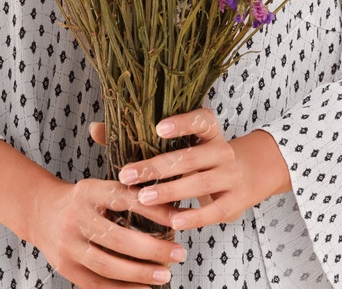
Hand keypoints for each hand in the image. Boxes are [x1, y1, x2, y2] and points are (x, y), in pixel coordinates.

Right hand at [26, 173, 188, 288]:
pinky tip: (143, 288)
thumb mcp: (102, 189)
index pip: (124, 199)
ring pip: (107, 265)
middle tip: (178, 254)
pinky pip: (96, 283)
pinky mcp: (65, 267)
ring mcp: (67, 245)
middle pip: (117, 239)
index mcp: (89, 192)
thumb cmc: (83, 201)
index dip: (153, 210)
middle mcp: (75, 218)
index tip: (179, 220)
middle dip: (152, 250)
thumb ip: (131, 197)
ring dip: (139, 273)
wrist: (41, 212)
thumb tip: (175, 212)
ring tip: (164, 275)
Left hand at [89, 106, 260, 231]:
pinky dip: (193, 216)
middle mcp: (222, 149)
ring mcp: (230, 175)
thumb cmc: (199, 156)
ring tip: (143, 199)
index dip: (180, 123)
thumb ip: (138, 136)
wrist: (247, 174)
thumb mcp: (180, 142)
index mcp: (209, 129)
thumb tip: (95, 128)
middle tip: (126, 175)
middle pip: (188, 158)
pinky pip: (213, 211)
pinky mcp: (234, 201)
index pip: (199, 120)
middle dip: (155, 168)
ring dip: (170, 192)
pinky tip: (173, 221)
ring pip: (198, 184)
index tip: (157, 128)